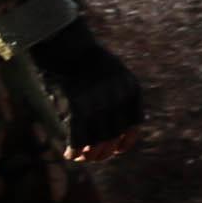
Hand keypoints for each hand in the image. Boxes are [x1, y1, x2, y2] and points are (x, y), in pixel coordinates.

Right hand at [27, 20, 147, 160]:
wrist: (68, 45)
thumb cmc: (88, 61)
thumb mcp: (114, 75)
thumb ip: (119, 98)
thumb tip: (124, 128)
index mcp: (130, 89)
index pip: (133, 125)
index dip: (126, 141)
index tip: (117, 149)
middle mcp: (118, 97)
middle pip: (114, 136)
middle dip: (104, 151)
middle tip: (93, 156)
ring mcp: (98, 102)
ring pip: (97, 141)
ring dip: (89, 154)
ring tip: (81, 157)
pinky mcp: (77, 106)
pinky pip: (78, 137)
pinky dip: (74, 149)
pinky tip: (69, 154)